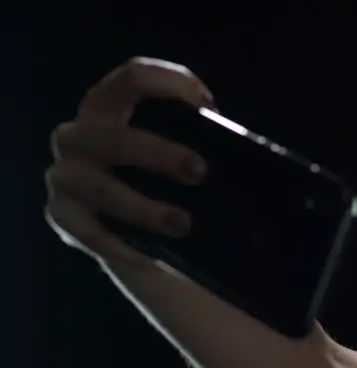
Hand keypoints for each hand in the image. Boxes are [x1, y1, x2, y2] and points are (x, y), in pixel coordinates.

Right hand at [44, 57, 213, 265]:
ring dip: (144, 208)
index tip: (207, 106)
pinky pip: (91, 232)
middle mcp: (78, 136)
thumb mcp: (180, 154)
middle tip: (200, 171)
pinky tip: (152, 257)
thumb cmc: (169, 182)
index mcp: (109, 108)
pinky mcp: (62, 216)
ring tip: (182, 225)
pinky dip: (123, 245)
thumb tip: (250, 159)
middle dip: (157, 153)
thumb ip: (200, 145)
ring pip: (101, 189)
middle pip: (111, 136)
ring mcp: (65, 176)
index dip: (167, 83)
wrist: (139, 231)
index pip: (130, 78)